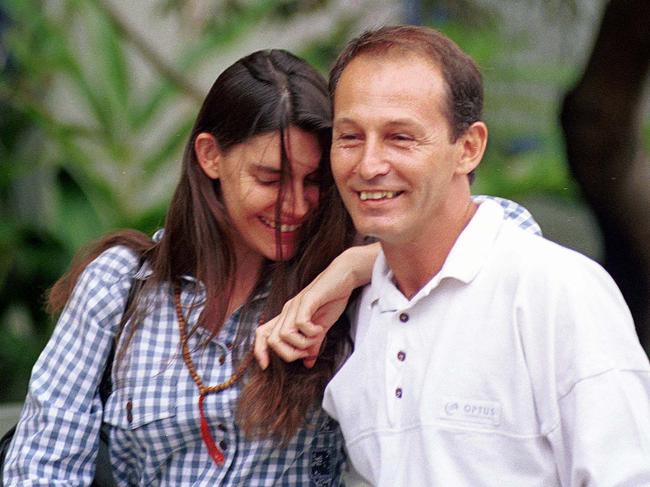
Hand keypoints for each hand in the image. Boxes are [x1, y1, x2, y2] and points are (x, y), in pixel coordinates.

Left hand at [254, 243, 378, 368]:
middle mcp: (287, 311)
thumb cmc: (332, 298)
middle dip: (290, 353)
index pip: (262, 334)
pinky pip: (300, 323)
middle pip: (273, 341)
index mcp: (287, 317)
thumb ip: (313, 344)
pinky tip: (320, 328)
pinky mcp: (307, 300)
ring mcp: (296, 305)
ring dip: (302, 343)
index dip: (259, 351)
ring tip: (317, 337)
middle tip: (307, 350)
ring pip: (285, 334)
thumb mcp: (321, 327)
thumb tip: (308, 363)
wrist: (343, 276)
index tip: (266, 365)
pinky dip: (310, 332)